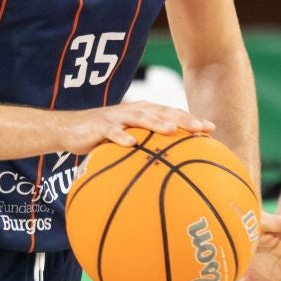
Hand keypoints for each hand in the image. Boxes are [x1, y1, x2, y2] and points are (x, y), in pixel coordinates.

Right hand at [68, 103, 213, 152]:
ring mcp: (116, 117)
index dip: (191, 119)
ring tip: (170, 131)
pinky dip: (121, 136)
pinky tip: (131, 144)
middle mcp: (133, 111)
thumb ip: (147, 148)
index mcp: (143, 113)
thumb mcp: (128, 140)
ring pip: (140, 118)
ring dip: (155, 123)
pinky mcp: (99, 126)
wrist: (69, 129)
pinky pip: (112, 131)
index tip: (212, 129)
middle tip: (201, 128)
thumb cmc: (103, 137)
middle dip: (182, 119)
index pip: (172, 114)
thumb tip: (173, 169)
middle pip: (162, 113)